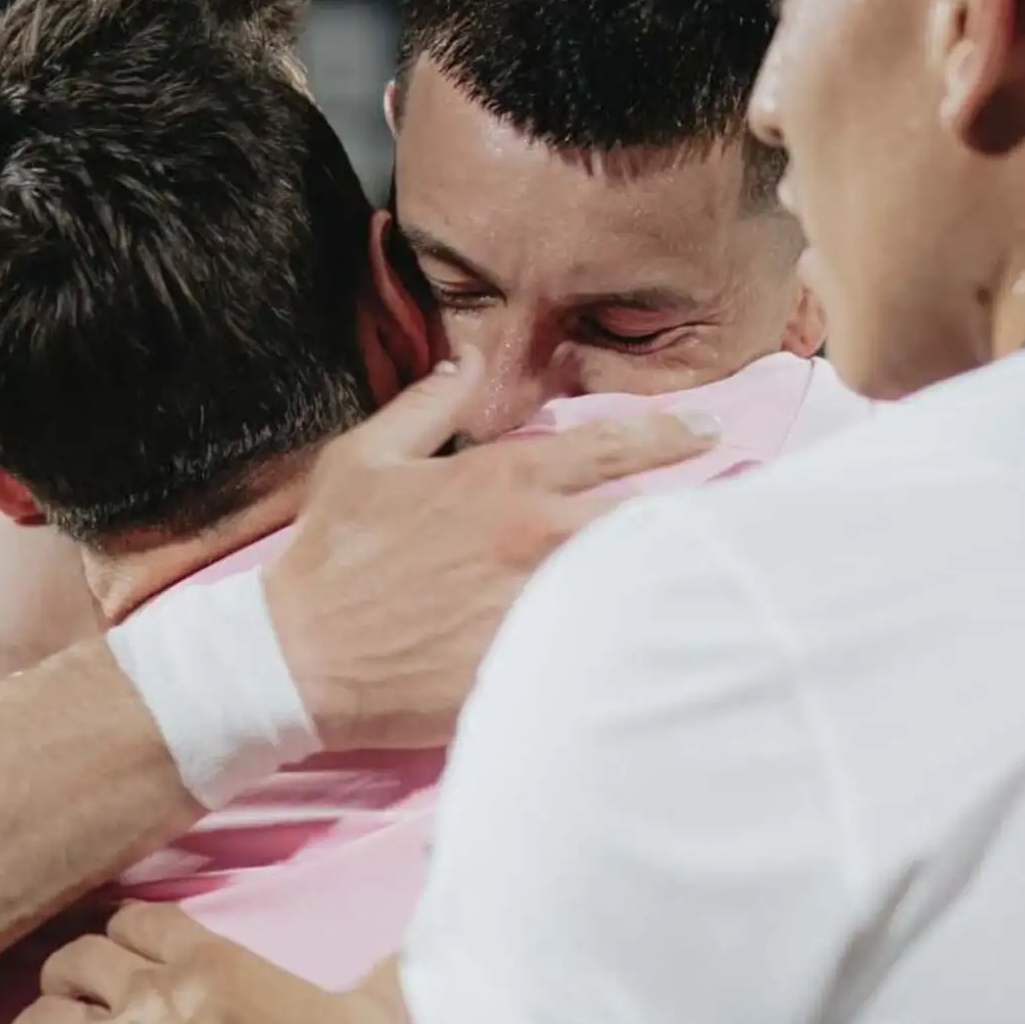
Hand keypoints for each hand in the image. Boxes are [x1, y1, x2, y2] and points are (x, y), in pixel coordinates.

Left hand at [5, 904, 401, 1023]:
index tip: (126, 947)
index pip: (138, 920)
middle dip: (75, 974)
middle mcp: (151, 1001)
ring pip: (44, 1019)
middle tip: (81, 994)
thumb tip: (424, 927)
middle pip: (78, 958)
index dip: (127, 931)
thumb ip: (384, 975)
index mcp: (210, 967)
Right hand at [266, 351, 716, 749]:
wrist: (301, 657)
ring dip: (665, 576)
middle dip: (685, 516)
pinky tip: (660, 647)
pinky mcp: (534, 663)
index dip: (668, 435)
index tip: (708, 431)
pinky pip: (607, 647)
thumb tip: (465, 360)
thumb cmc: (330, 556)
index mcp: (502, 479)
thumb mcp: (364, 459)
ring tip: (702, 581)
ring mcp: (541, 603)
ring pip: (634, 582)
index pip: (609, 446)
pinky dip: (634, 638)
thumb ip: (426, 405)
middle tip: (723, 520)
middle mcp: (535, 536)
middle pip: (643, 519)